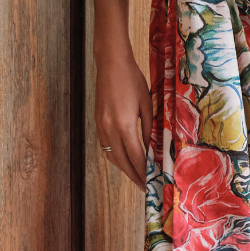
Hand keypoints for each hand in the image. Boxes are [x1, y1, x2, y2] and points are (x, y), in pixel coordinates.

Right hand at [94, 46, 151, 189]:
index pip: (135, 156)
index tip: (151, 181)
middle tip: (144, 186)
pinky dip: (115, 156)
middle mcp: (110, 129)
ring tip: (136, 176)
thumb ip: (149, 128)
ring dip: (124, 168)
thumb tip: (152, 148)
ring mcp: (101, 126)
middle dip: (134, 176)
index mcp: (124, 125)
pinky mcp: (98, 122)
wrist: (111, 64)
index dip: (144, 171)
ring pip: (112, 156)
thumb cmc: (132, 79)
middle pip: (122, 161)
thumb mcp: (147, 104)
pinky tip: (124, 159)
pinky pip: (106, 146)